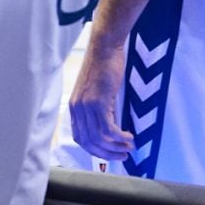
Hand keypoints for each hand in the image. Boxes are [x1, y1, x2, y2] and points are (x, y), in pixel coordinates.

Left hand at [69, 40, 134, 160]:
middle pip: (89, 142)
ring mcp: (87, 107)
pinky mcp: (99, 102)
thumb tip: (110, 126)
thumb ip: (98, 109)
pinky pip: (108, 129)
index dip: (95, 150)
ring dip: (116, 147)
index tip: (109, 154)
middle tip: (122, 156)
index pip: (80, 138)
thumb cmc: (103, 68)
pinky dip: (120, 137)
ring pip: (99, 138)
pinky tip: (129, 137)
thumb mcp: (95, 92)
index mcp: (74, 109)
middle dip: (106, 153)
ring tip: (129, 148)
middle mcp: (77, 110)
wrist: (104, 48)